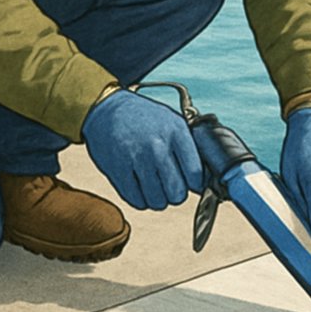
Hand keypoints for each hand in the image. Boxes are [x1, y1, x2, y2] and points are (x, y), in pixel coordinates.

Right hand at [81, 90, 202, 209]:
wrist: (106, 109)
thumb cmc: (143, 118)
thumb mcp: (173, 122)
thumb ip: (190, 148)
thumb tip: (204, 180)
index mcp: (176, 131)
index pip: (196, 175)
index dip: (195, 184)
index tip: (189, 182)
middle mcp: (157, 145)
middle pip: (177, 193)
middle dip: (175, 194)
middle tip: (170, 186)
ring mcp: (136, 158)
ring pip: (158, 202)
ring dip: (158, 199)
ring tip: (154, 186)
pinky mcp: (117, 169)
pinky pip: (137, 201)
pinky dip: (140, 200)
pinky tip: (140, 187)